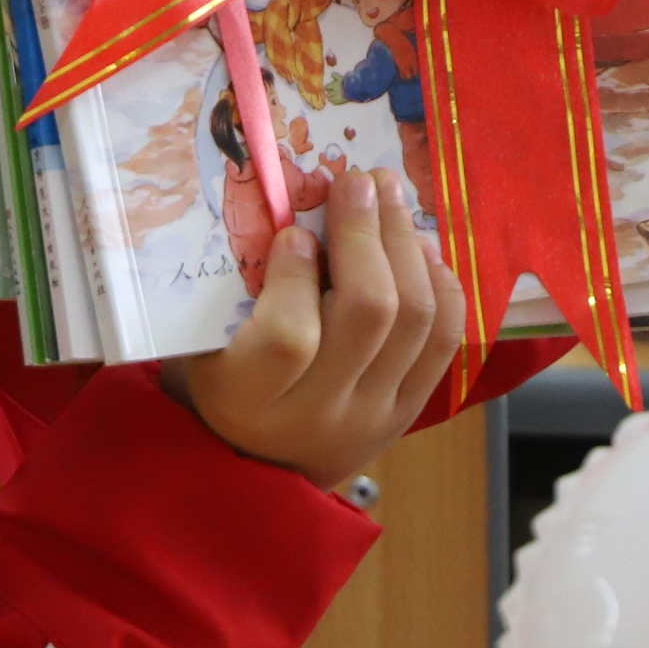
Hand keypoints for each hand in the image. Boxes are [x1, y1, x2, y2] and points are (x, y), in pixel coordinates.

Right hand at [159, 166, 458, 487]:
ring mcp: (374, 414)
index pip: (289, 336)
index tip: (293, 231)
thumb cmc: (221, 385)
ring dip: (405, 244)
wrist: (261, 466)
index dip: (296, 275)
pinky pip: (445, 341)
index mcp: (249, 399)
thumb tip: (294, 209)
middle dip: (365, 233)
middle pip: (368, 315)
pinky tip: (419, 247)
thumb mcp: (203, 344)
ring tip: (389, 194)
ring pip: (416, 319)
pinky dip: (440, 283)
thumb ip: (240, 289)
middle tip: (356, 181)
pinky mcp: (409, 411)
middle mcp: (320, 412)